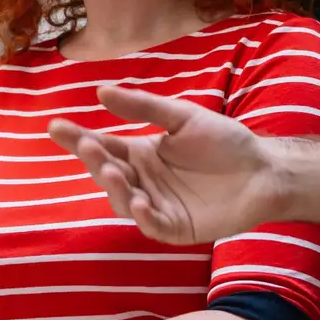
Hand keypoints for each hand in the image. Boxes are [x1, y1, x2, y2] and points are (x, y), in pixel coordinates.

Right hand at [48, 84, 283, 244]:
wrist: (264, 169)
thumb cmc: (225, 141)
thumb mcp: (182, 117)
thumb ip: (144, 107)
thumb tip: (101, 91)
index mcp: (141, 154)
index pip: (103, 146)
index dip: (78, 138)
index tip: (55, 125)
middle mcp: (143, 181)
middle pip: (108, 173)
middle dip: (94, 160)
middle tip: (88, 145)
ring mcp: (158, 206)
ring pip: (123, 201)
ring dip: (114, 188)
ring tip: (112, 170)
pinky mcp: (177, 227)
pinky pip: (153, 225)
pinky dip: (143, 215)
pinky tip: (139, 201)